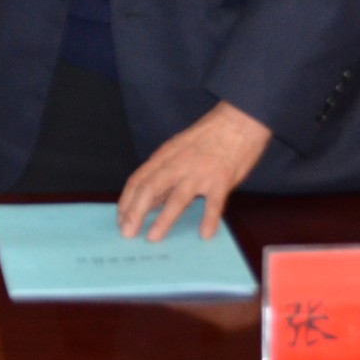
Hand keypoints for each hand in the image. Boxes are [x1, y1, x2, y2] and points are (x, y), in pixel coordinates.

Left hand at [115, 100, 271, 241]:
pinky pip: (214, 204)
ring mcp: (200, 173)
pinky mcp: (221, 180)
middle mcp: (178, 164)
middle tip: (127, 233)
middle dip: (136, 212)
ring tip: (153, 237)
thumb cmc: (208, 137)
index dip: (127, 200)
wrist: (239, 121)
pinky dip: (209, 219)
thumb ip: (165, 174)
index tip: (120, 219)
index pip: (138, 179)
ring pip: (177, 198)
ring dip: (163, 219)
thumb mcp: (178, 150)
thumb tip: (150, 202)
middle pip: (150, 189)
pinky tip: (205, 234)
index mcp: (165, 156)